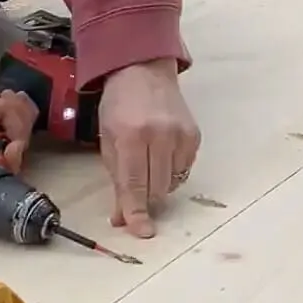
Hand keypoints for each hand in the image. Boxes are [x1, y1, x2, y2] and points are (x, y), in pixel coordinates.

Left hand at [98, 59, 199, 238]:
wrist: (144, 71)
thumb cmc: (119, 106)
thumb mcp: (108, 140)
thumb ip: (116, 179)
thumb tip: (122, 217)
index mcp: (131, 136)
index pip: (135, 185)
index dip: (136, 212)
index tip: (141, 232)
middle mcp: (159, 135)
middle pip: (157, 188)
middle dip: (145, 199)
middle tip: (135, 196)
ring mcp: (180, 134)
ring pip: (172, 183)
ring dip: (158, 186)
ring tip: (147, 166)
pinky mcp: (194, 136)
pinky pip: (184, 170)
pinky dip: (172, 172)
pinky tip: (161, 157)